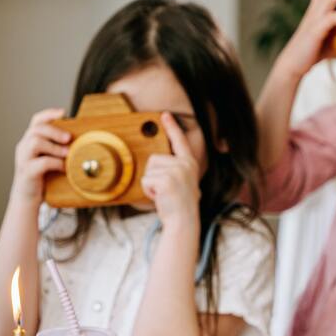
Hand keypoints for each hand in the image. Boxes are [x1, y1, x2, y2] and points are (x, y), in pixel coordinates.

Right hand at [10, 108, 70, 204]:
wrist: (27, 199)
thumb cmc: (41, 177)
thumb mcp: (49, 158)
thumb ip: (58, 148)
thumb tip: (80, 141)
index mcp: (29, 140)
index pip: (36, 121)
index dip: (49, 114)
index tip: (63, 112)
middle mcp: (23, 147)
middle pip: (36, 129)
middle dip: (54, 131)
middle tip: (69, 138)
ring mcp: (23, 159)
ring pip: (35, 142)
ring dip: (55, 147)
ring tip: (67, 153)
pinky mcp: (27, 172)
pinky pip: (41, 163)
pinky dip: (55, 163)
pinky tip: (64, 167)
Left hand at [141, 112, 200, 227]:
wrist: (183, 221)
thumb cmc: (179, 205)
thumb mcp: (183, 183)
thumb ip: (175, 170)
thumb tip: (159, 162)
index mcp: (189, 163)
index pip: (179, 141)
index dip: (172, 127)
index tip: (165, 114)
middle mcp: (185, 164)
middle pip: (154, 159)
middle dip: (153, 176)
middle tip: (166, 191)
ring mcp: (176, 171)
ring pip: (148, 170)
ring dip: (150, 184)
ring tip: (163, 194)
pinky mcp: (166, 180)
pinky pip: (146, 180)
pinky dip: (148, 191)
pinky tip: (160, 197)